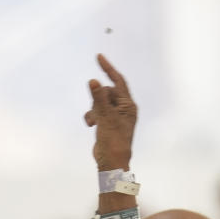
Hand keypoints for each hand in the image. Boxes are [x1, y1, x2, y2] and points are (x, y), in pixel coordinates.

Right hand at [84, 54, 136, 170]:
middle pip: (106, 92)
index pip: (118, 81)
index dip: (108, 68)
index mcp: (128, 105)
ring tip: (94, 122)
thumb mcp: (105, 117)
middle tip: (97, 113)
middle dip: (97, 100)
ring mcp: (115, 116)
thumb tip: (93, 80)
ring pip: (99, 102)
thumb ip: (99, 98)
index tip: (99, 57)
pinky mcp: (108, 122)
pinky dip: (92, 116)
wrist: (111, 161)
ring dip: (93, 110)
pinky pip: (96, 112)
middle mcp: (124, 109)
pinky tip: (91, 125)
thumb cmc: (114, 140)